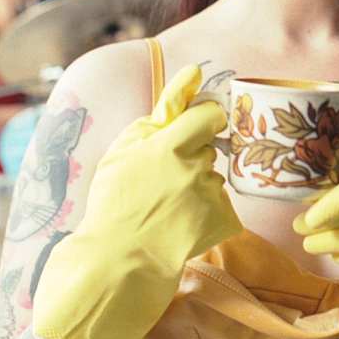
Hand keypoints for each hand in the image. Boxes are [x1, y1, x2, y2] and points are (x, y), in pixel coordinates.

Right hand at [33, 65, 241, 338]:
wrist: (119, 261)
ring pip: (213, 175)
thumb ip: (159, 115)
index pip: (209, 113)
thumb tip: (192, 77)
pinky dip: (207, 212)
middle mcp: (195, 168)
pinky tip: (182, 223)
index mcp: (168, 146)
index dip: (206, 117)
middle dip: (193, 154)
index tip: (202, 119)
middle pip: (209, 146)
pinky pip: (222, 204)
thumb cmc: (114, 203)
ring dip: (198, 184)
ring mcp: (211, 195)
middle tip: (166, 178)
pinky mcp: (225, 219)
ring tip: (168, 206)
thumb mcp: (122, 151)